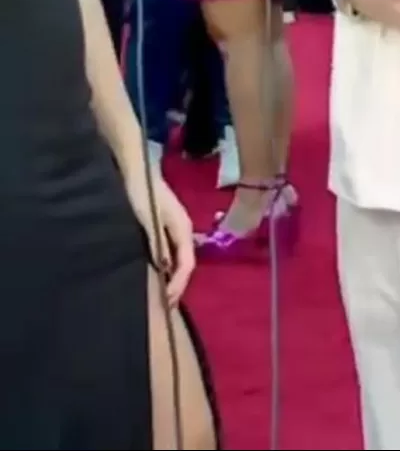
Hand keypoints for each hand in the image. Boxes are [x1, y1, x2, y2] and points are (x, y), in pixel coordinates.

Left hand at [125, 165, 194, 305]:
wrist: (135, 168)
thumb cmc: (142, 193)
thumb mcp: (150, 220)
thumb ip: (158, 244)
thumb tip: (165, 269)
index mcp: (183, 229)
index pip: (187, 264)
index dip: (178, 285)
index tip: (165, 302)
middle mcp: (183, 229)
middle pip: (185, 264)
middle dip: (177, 285)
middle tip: (164, 307)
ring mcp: (174, 227)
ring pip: (178, 258)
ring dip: (171, 277)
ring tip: (160, 295)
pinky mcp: (163, 226)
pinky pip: (169, 251)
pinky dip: (165, 266)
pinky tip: (155, 273)